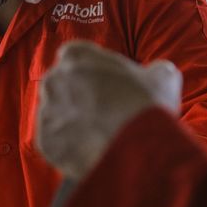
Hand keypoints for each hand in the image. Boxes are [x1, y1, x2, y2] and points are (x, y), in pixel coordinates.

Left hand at [36, 41, 181, 179]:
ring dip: (72, 122)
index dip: (92, 72)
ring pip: (57, 115)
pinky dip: (69, 147)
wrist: (138, 147)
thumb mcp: (162, 75)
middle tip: (102, 112)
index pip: (76, 57)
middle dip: (78, 97)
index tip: (106, 85)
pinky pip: (55, 143)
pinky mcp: (45, 142)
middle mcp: (53, 79)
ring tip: (98, 135)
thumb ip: (152, 70)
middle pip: (63, 86)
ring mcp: (47, 111)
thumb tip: (157, 75)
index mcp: (75, 55)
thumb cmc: (148, 104)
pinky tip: (91, 151)